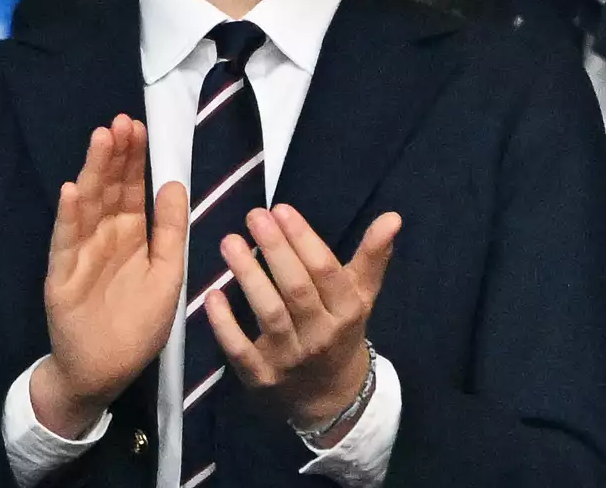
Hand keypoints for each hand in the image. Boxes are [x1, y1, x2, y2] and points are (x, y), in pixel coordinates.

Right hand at [31, 116, 185, 439]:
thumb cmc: (138, 324)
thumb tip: (174, 182)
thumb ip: (171, 229)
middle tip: (120, 122)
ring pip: (86, 207)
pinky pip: (66, 245)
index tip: (138, 126)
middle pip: (108, 190)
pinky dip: (68, 218)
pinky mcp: (62, 280)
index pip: (131, 189)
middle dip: (114, 156)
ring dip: (92, 174)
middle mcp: (103, 239)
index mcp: (130, 236)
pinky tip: (71, 192)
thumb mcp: (168, 272)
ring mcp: (80, 256)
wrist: (105, 373)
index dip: (134, 159)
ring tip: (100, 140)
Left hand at [206, 204, 399, 443]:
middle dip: (275, 250)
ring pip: (270, 314)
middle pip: (297, 289)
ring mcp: (290, 359)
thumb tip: (392, 217)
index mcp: (348, 311)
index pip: (325, 271)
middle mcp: (321, 335)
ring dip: (249, 277)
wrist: (329, 396)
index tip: (281, 209)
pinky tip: (212, 295)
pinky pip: (240, 350)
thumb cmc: (342, 331)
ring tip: (230, 242)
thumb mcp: (362, 295)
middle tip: (254, 216)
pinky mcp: (261, 379)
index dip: (303, 239)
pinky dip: (225, 325)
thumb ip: (373, 255)